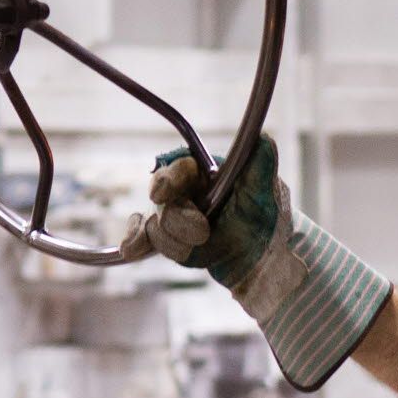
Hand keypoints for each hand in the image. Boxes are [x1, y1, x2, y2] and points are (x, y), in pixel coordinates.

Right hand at [121, 137, 391, 390]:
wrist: (262, 261)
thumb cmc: (267, 219)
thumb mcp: (267, 190)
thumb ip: (262, 163)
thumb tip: (263, 137)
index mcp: (205, 173)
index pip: (177, 167)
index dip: (167, 178)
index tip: (164, 192)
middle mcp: (187, 192)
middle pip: (163, 199)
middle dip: (180, 219)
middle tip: (204, 232)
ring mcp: (175, 218)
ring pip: (156, 225)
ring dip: (178, 241)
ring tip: (204, 245)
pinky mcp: (170, 241)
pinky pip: (143, 238)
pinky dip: (136, 242)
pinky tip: (131, 250)